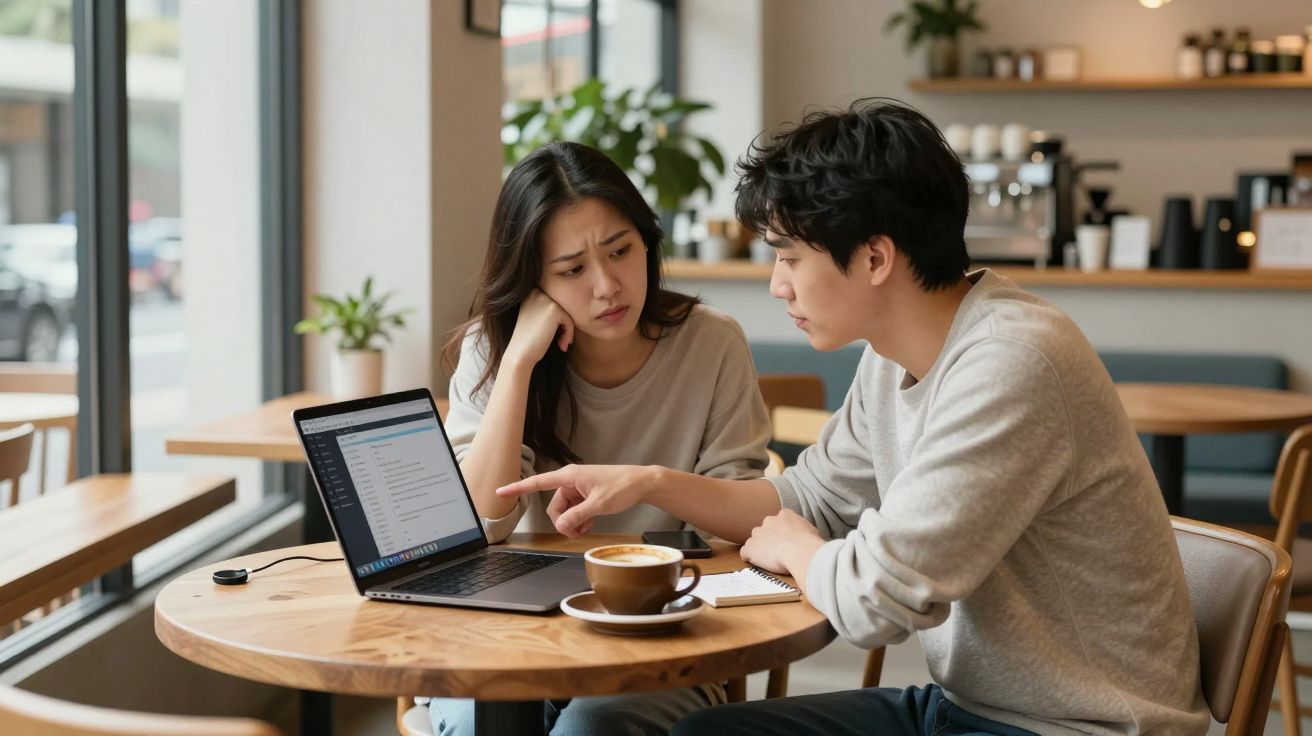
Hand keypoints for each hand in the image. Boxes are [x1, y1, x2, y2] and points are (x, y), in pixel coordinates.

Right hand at [497, 464, 653, 537]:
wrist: (642, 483)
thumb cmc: (622, 487)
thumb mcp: (598, 505)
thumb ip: (577, 516)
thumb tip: (561, 526)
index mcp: (569, 476)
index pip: (538, 482)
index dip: (518, 488)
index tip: (500, 491)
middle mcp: (570, 480)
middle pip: (554, 507)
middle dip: (563, 523)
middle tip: (578, 533)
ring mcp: (578, 488)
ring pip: (564, 511)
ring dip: (573, 523)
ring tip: (588, 527)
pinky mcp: (585, 494)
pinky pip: (574, 510)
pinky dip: (579, 519)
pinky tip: (590, 523)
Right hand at [504, 289, 574, 369]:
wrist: (520, 353)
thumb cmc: (528, 340)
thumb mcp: (534, 317)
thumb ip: (546, 309)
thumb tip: (570, 308)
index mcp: (531, 293)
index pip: (555, 302)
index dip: (558, 320)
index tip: (555, 334)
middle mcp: (537, 293)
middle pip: (562, 306)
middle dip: (564, 324)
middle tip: (560, 340)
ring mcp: (545, 300)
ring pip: (567, 313)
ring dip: (567, 330)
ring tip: (561, 343)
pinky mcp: (554, 310)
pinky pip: (570, 321)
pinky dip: (569, 334)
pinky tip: (561, 345)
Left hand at [740, 510, 825, 583]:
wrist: (800, 551)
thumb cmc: (809, 543)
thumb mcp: (811, 530)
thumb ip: (802, 530)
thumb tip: (805, 535)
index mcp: (784, 515)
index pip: (779, 522)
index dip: (781, 533)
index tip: (786, 541)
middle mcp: (768, 521)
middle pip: (764, 530)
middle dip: (768, 540)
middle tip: (777, 551)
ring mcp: (758, 534)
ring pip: (754, 541)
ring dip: (759, 549)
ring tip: (768, 560)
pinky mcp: (750, 548)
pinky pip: (745, 552)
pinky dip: (749, 558)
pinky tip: (757, 564)